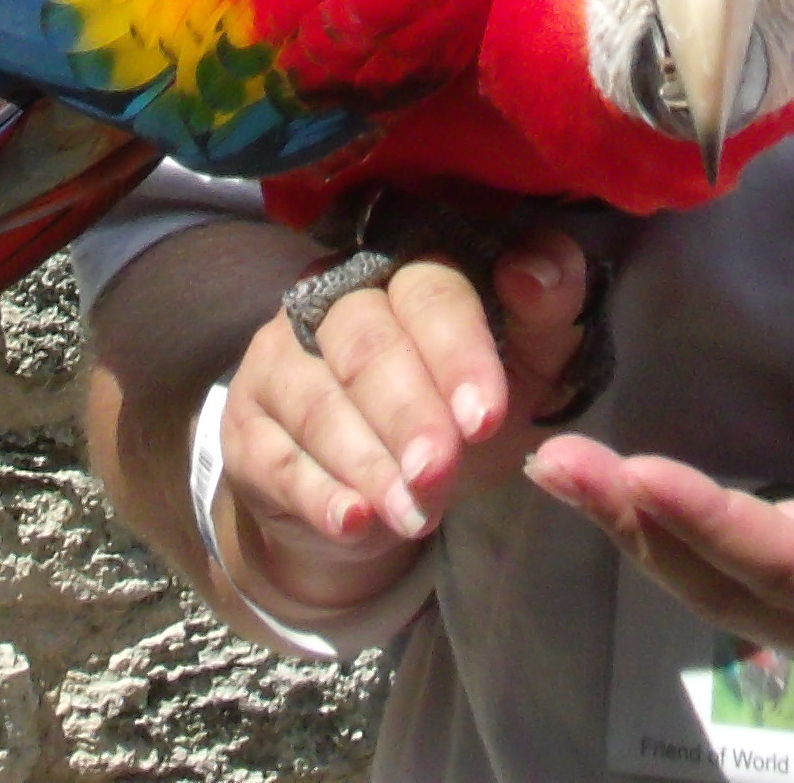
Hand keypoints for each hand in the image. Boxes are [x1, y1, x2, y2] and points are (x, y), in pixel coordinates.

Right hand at [218, 230, 593, 607]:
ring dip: (367, 461)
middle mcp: (336, 299)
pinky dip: (316, 493)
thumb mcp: (519, 373)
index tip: (486, 418)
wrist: (381, 492)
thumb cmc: (459, 412)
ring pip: (318, 400)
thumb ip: (546, 318)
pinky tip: (352, 523)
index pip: (431, 290)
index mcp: (410, 270)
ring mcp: (281, 357)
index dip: (458, 352)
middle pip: (367, 344)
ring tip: (412, 513)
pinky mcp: (247, 424)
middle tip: (440, 472)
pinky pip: (274, 456)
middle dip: (408, 413)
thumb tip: (537, 271)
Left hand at [527, 374, 793, 679]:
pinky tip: (617, 487)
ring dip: (642, 532)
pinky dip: (673, 528)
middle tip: (562, 464)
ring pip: (730, 587)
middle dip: (648, 531)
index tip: (642, 474)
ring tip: (564, 469)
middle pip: (746, 589)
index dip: (723, 529)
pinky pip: (741, 566)